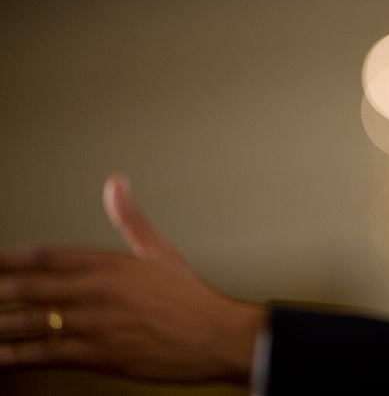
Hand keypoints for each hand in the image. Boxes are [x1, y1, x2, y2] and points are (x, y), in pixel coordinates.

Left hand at [0, 173, 265, 384]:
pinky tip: (0, 355)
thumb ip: (131, 218)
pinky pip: (44, 354)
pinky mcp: (96, 355)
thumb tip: (116, 184)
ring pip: (29, 322)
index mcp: (109, 263)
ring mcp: (93, 324)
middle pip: (28, 287)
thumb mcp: (161, 251)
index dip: (9, 259)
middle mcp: (96, 291)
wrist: (215, 336)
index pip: (45, 256)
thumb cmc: (190, 298)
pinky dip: (16, 356)